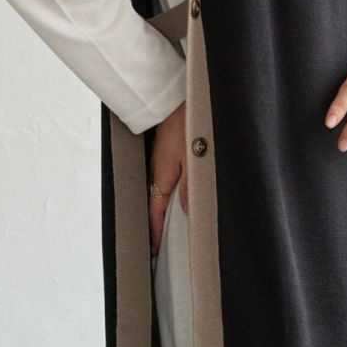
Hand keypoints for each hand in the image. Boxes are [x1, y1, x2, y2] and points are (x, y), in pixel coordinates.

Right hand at [149, 100, 188, 255]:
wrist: (177, 96)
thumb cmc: (186, 122)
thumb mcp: (193, 158)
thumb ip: (191, 186)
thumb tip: (187, 211)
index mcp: (163, 175)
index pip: (156, 211)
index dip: (155, 232)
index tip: (153, 250)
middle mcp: (160, 171)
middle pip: (158, 203)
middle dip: (158, 224)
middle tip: (160, 245)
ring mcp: (163, 162)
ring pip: (163, 192)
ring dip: (165, 209)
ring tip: (169, 228)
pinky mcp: (169, 154)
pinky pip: (169, 180)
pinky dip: (171, 193)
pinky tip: (180, 197)